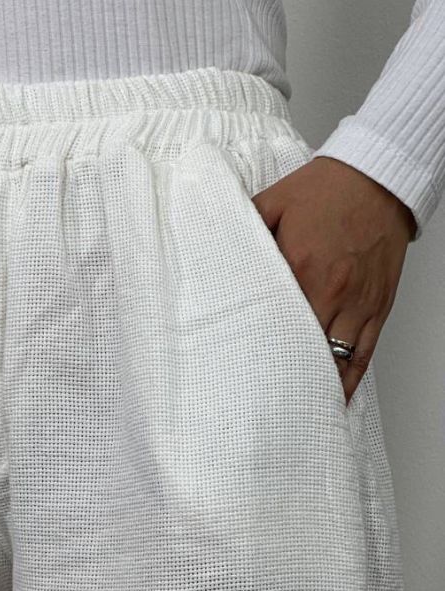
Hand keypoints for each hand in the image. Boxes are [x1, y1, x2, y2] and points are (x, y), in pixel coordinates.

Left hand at [250, 154, 414, 404]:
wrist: (378, 177)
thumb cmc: (325, 189)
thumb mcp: (272, 202)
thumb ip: (241, 231)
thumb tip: (211, 252)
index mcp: (301, 267)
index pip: (272, 323)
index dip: (254, 351)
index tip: (234, 375)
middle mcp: (333, 292)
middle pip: (302, 349)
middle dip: (280, 376)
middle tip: (256, 405)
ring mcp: (358, 304)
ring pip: (335, 360)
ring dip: (312, 386)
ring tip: (289, 413)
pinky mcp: (378, 308)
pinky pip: (363, 355)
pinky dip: (348, 381)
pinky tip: (332, 401)